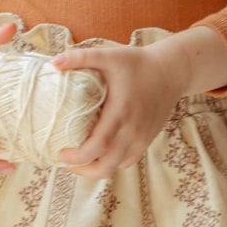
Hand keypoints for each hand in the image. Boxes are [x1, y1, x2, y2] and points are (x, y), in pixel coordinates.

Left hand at [51, 40, 184, 178]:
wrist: (172, 71)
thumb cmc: (139, 63)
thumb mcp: (110, 55)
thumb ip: (82, 57)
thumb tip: (54, 62)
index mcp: (120, 113)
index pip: (97, 147)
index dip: (77, 157)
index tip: (61, 154)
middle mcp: (132, 131)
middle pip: (106, 166)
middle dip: (84, 170)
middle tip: (67, 162)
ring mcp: (142, 138)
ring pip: (117, 166)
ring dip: (97, 168)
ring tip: (81, 160)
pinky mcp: (147, 140)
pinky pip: (128, 161)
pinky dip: (113, 162)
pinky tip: (101, 154)